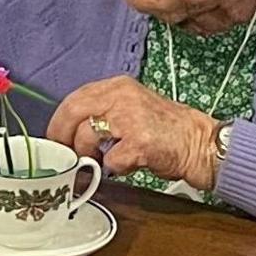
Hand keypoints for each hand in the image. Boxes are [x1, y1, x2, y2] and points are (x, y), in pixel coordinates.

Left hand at [48, 74, 219, 190]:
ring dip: (89, 156)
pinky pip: (110, 160)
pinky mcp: (139, 142)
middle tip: (66, 154)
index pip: (74, 99)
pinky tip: (127, 165)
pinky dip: (115, 169)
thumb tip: (69, 131)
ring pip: (86, 136)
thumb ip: (103, 113)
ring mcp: (130, 118)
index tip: (56, 139)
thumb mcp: (132, 108)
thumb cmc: (165, 130)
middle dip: (62, 137)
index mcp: (118, 86)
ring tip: (103, 161)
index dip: (59, 122)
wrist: (200, 143)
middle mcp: (122, 96)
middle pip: (72, 112)